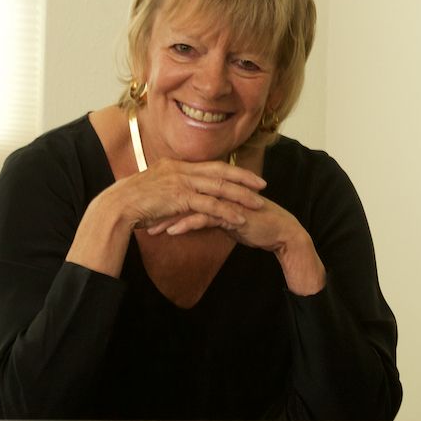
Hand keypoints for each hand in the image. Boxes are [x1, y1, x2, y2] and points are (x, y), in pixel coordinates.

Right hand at [66, 159, 266, 278]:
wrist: (117, 206)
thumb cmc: (132, 203)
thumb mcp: (155, 190)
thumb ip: (170, 189)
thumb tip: (181, 196)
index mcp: (176, 165)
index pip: (210, 165)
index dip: (232, 170)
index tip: (248, 176)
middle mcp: (181, 169)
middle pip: (220, 172)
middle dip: (244, 178)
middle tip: (263, 185)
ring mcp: (180, 182)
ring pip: (219, 187)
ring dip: (241, 196)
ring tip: (258, 205)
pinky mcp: (179, 197)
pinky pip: (209, 204)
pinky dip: (226, 212)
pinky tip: (239, 219)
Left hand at [148, 196, 325, 295]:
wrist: (279, 232)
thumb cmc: (253, 222)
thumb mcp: (226, 215)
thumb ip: (208, 211)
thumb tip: (190, 216)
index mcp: (216, 186)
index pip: (183, 189)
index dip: (164, 199)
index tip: (146, 210)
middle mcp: (218, 189)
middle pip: (182, 194)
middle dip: (160, 207)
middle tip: (140, 218)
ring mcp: (224, 199)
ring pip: (189, 205)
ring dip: (168, 218)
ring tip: (151, 229)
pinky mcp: (230, 212)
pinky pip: (203, 218)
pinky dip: (185, 225)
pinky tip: (171, 233)